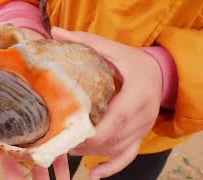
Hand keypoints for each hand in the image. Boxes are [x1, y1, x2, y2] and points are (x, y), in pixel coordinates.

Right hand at [0, 92, 69, 179]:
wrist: (37, 74)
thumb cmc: (9, 84)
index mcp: (0, 125)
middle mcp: (16, 132)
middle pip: (12, 155)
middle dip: (13, 171)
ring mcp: (36, 133)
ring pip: (35, 156)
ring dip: (39, 174)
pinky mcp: (54, 131)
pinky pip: (58, 149)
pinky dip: (61, 165)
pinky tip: (63, 177)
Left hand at [51, 27, 161, 178]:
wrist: (159, 73)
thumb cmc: (135, 61)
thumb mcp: (113, 49)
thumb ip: (86, 42)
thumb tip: (55, 32)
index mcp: (138, 94)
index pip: (117, 120)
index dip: (94, 132)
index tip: (70, 134)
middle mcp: (143, 115)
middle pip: (113, 138)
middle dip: (86, 142)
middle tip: (60, 140)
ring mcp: (142, 128)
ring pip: (116, 149)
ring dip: (92, 152)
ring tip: (68, 149)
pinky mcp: (139, 136)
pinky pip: (128, 157)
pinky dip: (112, 167)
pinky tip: (94, 175)